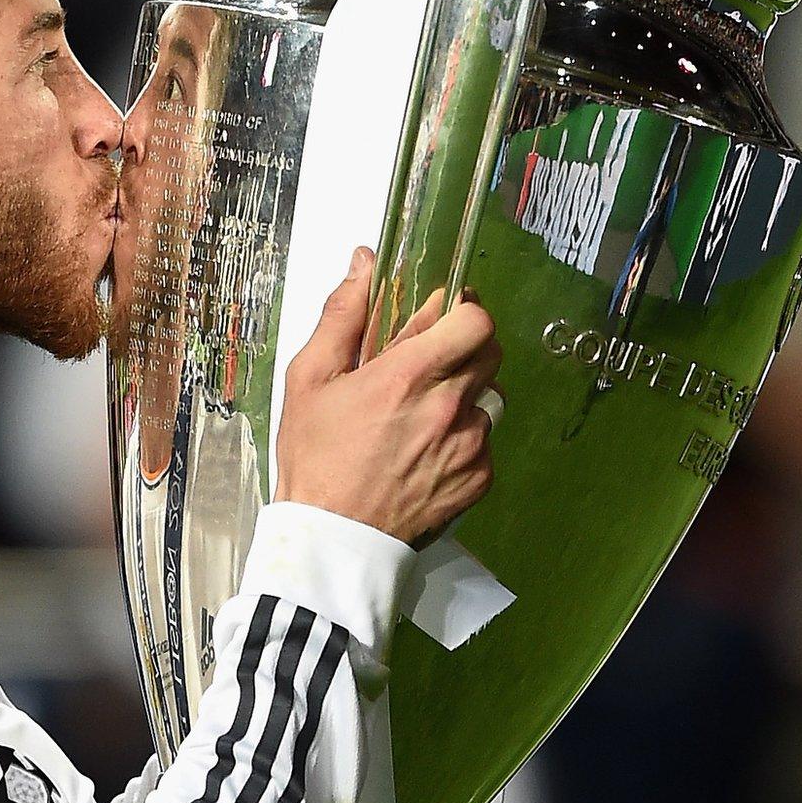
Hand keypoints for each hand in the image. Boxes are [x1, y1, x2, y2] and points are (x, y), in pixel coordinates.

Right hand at [276, 246, 502, 543]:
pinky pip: (485, 441)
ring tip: (421, 415)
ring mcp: (470, 445)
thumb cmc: (316, 458)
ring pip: (488, 396)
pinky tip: (425, 451)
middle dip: (465, 346)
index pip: (474, 319)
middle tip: (430, 360)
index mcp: (409, 375)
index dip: (463, 309)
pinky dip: (463, 438)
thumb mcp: (310, 378)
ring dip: (464, 394)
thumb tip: (364, 264)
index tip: (443, 315)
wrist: (333, 538)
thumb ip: (343, 315)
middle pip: (490, 352)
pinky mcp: (479, 479)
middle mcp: (448, 407)